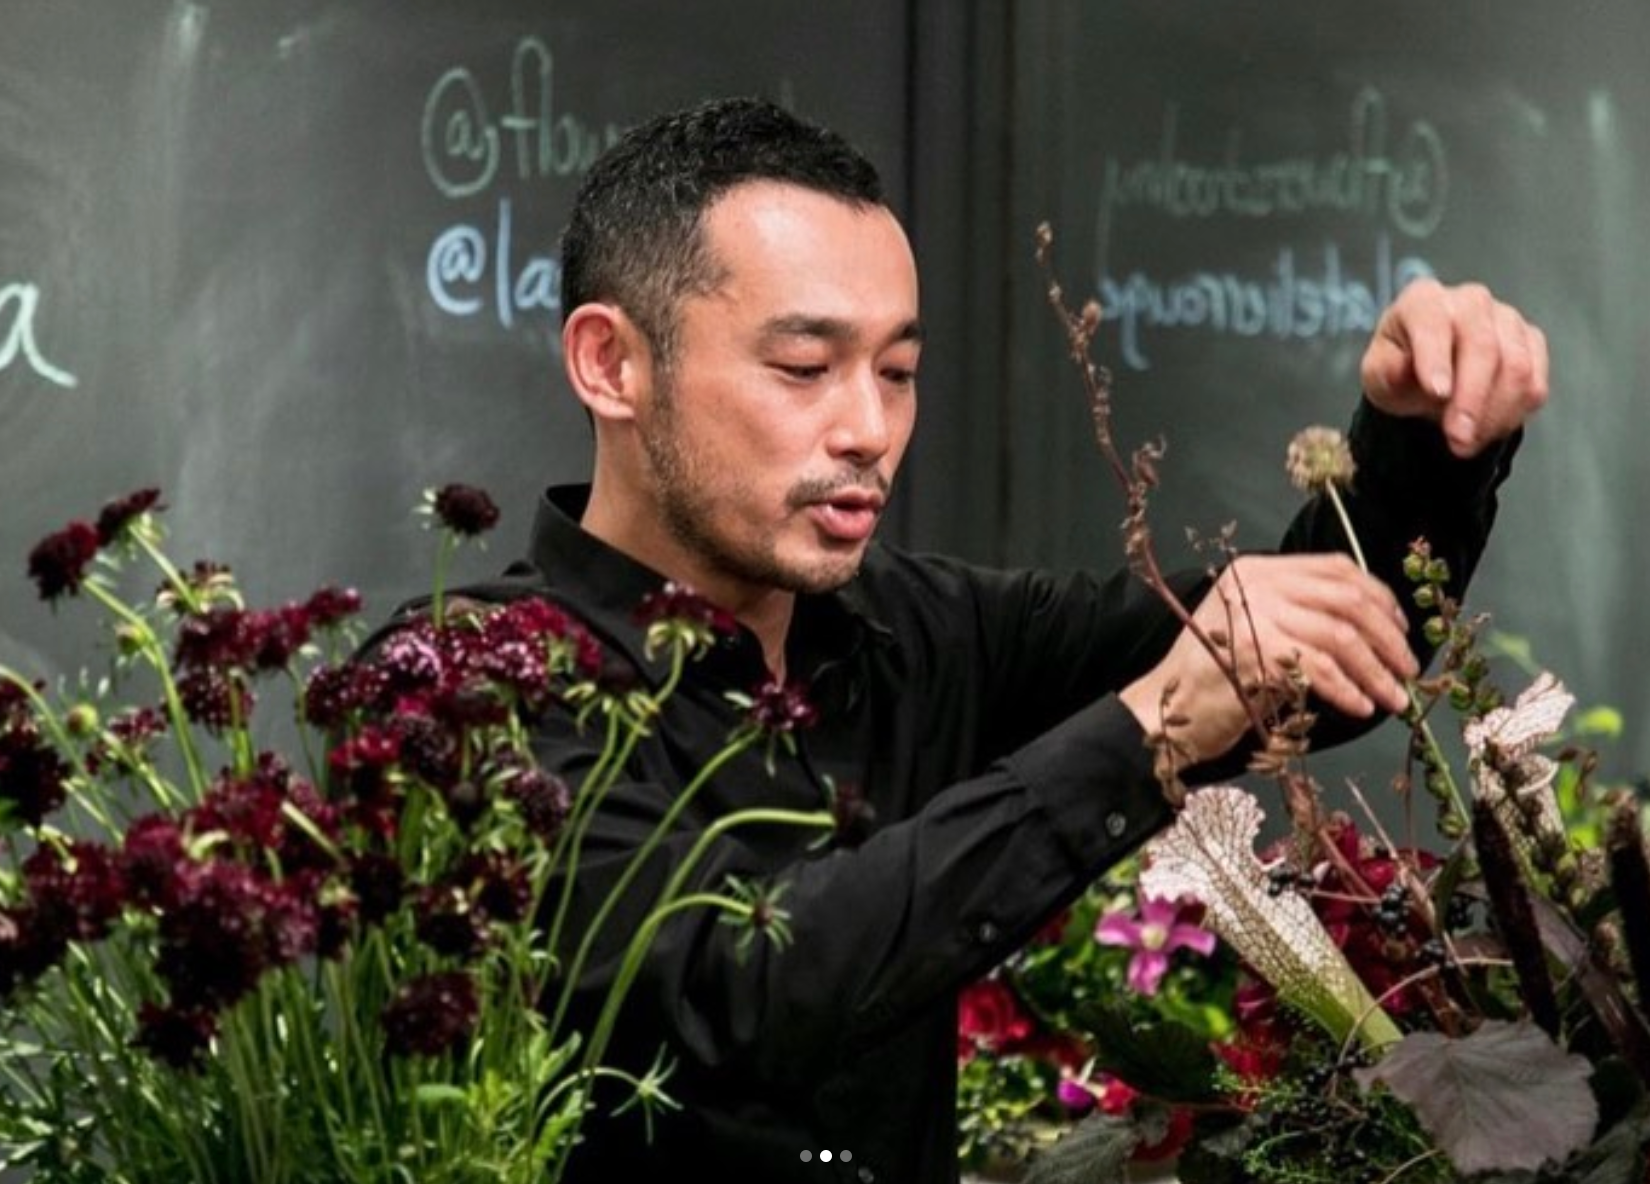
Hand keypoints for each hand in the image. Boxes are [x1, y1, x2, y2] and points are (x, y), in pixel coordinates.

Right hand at [1119, 555, 1419, 762]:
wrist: (1166, 713)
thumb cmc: (1213, 678)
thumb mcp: (1255, 629)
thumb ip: (1298, 614)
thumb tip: (1373, 629)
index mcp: (1259, 570)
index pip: (1336, 569)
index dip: (1379, 597)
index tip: (1402, 629)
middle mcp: (1257, 584)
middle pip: (1347, 600)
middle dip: (1388, 638)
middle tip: (1408, 670)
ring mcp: (1255, 615)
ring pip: (1341, 636)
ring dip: (1377, 671)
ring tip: (1394, 698)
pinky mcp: (1256, 653)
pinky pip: (1322, 668)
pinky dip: (1349, 689)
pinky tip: (1362, 706)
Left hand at [1360, 278, 1548, 458]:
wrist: (1427, 380)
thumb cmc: (1399, 370)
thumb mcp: (1378, 375)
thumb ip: (1388, 371)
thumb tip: (1401, 370)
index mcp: (1424, 301)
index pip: (1433, 323)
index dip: (1437, 359)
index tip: (1437, 393)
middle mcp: (1470, 302)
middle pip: (1484, 347)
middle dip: (1472, 399)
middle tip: (1458, 438)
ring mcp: (1507, 319)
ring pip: (1516, 368)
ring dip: (1494, 414)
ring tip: (1466, 443)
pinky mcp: (1531, 344)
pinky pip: (1534, 383)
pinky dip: (1513, 414)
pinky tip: (1487, 430)